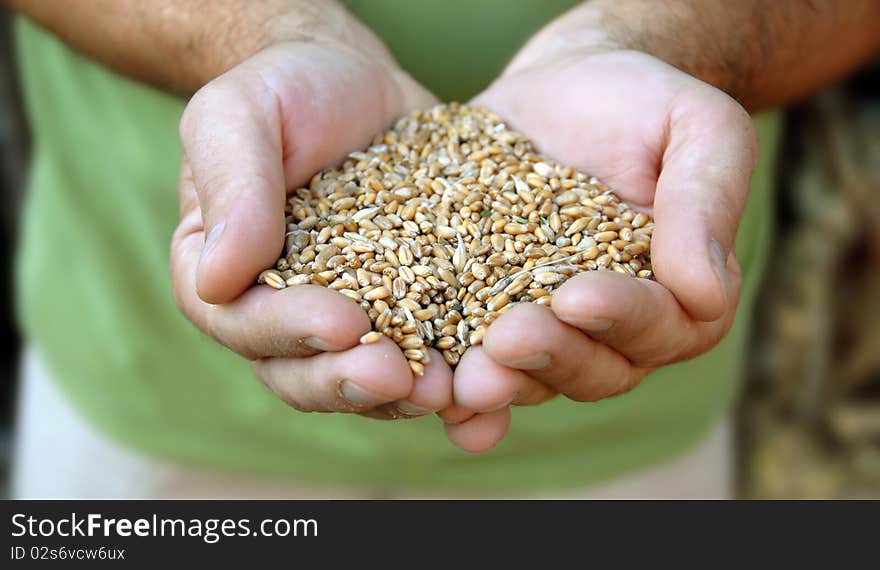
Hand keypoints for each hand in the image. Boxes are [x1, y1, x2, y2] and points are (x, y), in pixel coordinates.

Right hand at [171, 39, 453, 419]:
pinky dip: (452, 370)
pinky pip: (424, 350)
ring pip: (365, 378)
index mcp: (225, 278)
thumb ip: (230, 188)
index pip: (244, 323)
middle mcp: (281, 313)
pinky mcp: (407, 307)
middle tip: (400, 379)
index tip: (345, 323)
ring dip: (404, 394)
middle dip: (351, 382)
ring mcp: (347, 317)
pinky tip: (488, 380)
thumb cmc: (282, 90)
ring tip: (449, 389)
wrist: (352, 82)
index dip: (291, 331)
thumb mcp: (238, 116)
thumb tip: (217, 279)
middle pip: (303, 371)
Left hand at [443, 48, 756, 450]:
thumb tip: (708, 294)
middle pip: (595, 367)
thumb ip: (706, 201)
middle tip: (506, 341)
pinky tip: (433, 401)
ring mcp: (551, 328)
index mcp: (679, 293)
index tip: (576, 297)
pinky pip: (478, 360)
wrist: (565, 87)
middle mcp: (616, 328)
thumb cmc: (643, 103)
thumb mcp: (696, 128)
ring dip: (502, 383)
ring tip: (463, 382)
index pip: (660, 321)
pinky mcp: (489, 314)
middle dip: (551, 355)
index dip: (620, 315)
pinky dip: (462, 393)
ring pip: (534, 375)